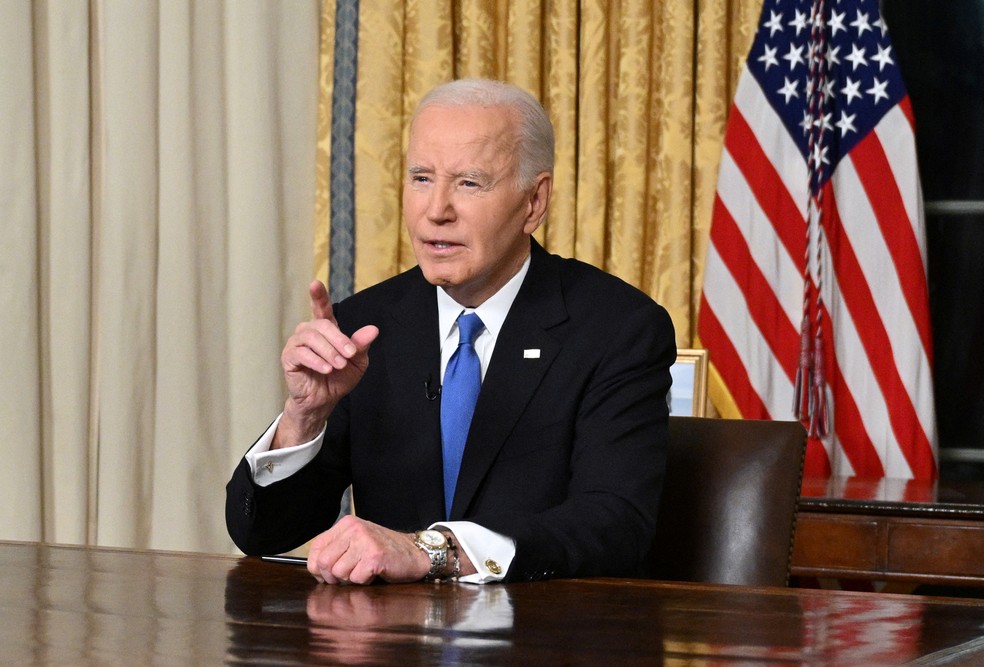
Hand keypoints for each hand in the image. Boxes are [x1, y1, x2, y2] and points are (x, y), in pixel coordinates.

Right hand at [274, 280, 378, 447]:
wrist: (325, 400)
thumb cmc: (339, 378)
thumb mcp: (357, 361)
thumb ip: (361, 344)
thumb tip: (373, 329)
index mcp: (325, 329)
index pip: (321, 308)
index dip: (319, 296)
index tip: (314, 284)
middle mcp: (309, 332)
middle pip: (322, 325)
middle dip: (338, 339)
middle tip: (349, 354)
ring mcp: (297, 344)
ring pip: (311, 338)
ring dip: (329, 351)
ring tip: (338, 365)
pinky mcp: (289, 358)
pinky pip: (301, 353)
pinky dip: (317, 361)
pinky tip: (326, 369)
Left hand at [306, 515, 430, 584]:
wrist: (415, 553)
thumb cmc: (383, 552)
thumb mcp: (356, 543)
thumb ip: (336, 551)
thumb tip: (315, 570)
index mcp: (346, 524)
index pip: (315, 549)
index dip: (317, 568)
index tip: (327, 575)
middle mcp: (353, 529)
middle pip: (324, 563)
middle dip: (333, 577)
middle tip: (349, 576)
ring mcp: (365, 541)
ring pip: (339, 573)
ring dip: (351, 579)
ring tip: (364, 570)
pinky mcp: (375, 556)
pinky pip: (356, 579)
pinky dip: (365, 581)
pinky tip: (375, 572)